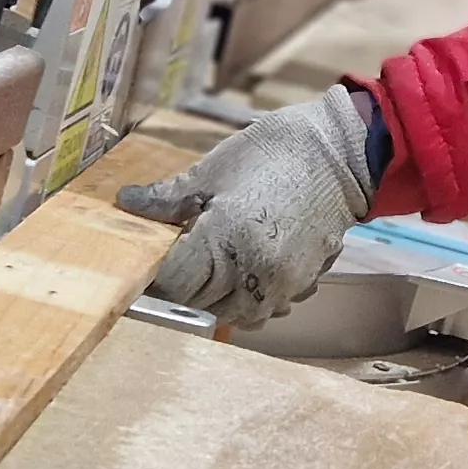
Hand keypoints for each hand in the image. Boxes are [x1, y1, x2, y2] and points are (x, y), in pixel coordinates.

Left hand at [116, 89, 377, 326]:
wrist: (340, 154)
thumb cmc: (272, 152)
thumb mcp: (213, 167)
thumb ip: (168, 196)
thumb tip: (127, 202)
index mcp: (226, 238)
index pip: (173, 281)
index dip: (155, 272)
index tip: (150, 257)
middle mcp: (253, 272)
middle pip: (196, 304)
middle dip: (181, 285)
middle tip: (175, 258)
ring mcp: (280, 284)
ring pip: (229, 315)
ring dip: (212, 299)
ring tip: (207, 268)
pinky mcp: (300, 285)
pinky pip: (262, 310)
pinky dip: (245, 300)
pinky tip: (241, 271)